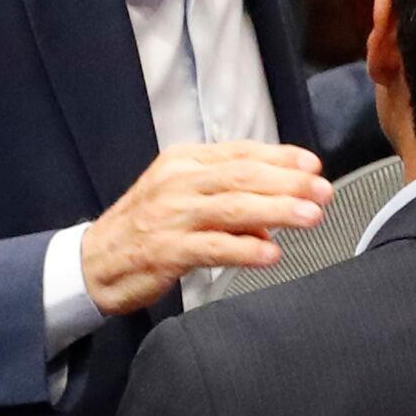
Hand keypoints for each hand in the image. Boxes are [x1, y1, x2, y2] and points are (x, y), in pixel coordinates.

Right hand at [77, 141, 329, 316]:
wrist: (92, 262)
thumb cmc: (144, 227)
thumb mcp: (181, 196)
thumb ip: (227, 194)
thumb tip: (276, 204)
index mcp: (183, 161)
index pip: (241, 152)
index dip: (281, 157)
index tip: (313, 165)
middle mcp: (178, 183)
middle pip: (243, 176)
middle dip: (289, 183)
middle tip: (323, 191)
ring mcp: (170, 216)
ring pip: (233, 208)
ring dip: (277, 212)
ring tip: (310, 217)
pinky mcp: (165, 251)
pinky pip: (213, 248)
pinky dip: (245, 250)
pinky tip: (271, 253)